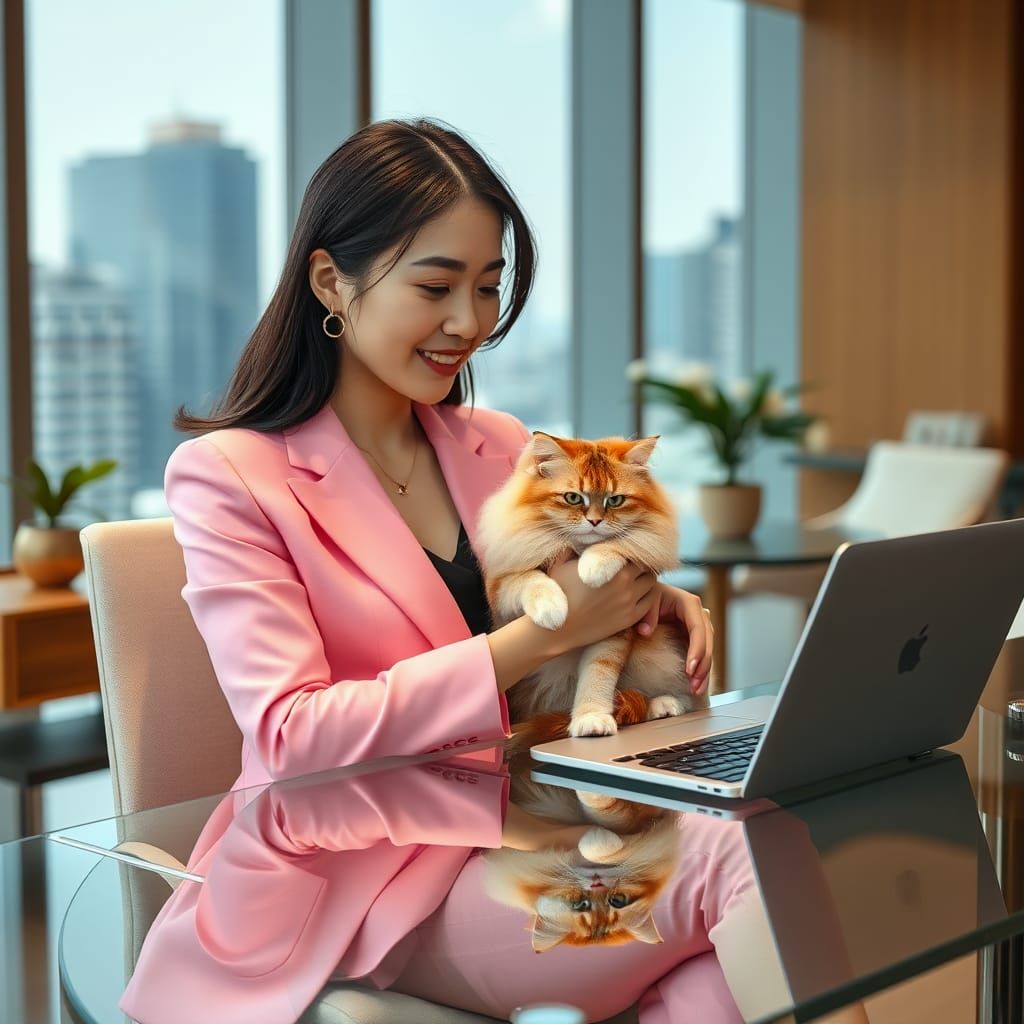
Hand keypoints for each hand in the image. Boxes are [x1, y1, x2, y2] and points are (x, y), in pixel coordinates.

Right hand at [543, 554, 657, 655]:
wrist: (556, 628)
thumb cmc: (557, 594)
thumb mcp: (562, 564)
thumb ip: (575, 548)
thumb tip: (579, 537)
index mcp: (610, 564)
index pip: (633, 550)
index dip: (631, 551)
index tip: (626, 554)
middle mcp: (624, 581)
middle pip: (646, 565)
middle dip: (641, 565)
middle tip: (634, 566)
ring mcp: (628, 601)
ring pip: (652, 583)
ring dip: (645, 579)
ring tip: (636, 580)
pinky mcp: (629, 618)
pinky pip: (650, 603)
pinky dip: (647, 596)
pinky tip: (637, 595)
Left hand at [634, 583, 712, 695]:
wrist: (644, 594)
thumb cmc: (645, 594)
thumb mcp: (646, 599)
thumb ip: (647, 613)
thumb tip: (646, 631)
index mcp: (689, 604)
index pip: (698, 629)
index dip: (697, 650)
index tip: (690, 669)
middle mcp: (698, 615)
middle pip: (707, 642)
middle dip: (703, 665)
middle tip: (694, 685)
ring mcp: (698, 626)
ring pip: (707, 650)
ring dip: (704, 671)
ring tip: (696, 689)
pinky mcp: (693, 637)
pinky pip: (700, 654)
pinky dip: (699, 669)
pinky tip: (696, 684)